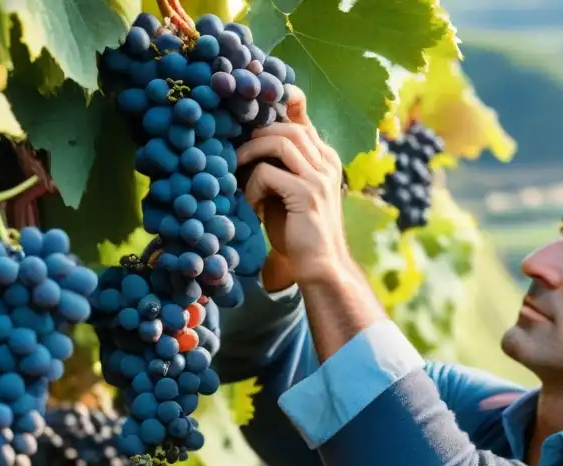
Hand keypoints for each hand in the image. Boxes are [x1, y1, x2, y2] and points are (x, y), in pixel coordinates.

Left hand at [237, 86, 348, 286]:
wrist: (319, 266)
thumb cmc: (298, 230)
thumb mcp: (289, 190)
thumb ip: (279, 166)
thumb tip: (244, 142)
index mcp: (325, 158)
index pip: (302, 117)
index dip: (280, 103)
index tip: (251, 106)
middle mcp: (326, 162)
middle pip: (288, 125)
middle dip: (256, 133)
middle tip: (236, 153)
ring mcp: (320, 177)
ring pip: (280, 141)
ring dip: (250, 153)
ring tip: (236, 172)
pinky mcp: (307, 194)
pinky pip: (268, 173)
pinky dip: (252, 186)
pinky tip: (252, 204)